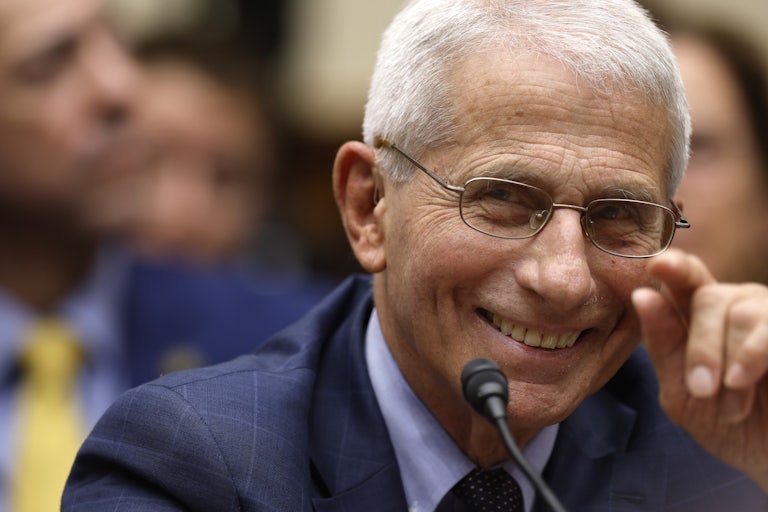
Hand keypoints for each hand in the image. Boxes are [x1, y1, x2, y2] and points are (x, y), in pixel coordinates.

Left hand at [632, 249, 767, 491]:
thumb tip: (643, 295)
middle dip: (701, 347)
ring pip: (741, 312)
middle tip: (701, 389)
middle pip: (708, 296)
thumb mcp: (683, 394)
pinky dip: (753, 356)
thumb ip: (663, 347)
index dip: (674, 267)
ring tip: (731, 402)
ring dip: (730, 360)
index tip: (659, 264)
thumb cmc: (726, 424)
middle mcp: (736, 304)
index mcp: (699, 315)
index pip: (685, 278)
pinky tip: (742, 382)